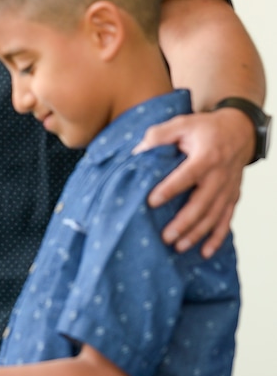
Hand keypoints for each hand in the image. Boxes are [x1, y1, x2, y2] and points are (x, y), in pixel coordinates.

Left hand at [134, 107, 254, 256]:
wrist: (239, 131)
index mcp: (206, 157)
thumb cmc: (206, 129)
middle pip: (202, 203)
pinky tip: (204, 252)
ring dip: (196, 234)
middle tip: (165, 236)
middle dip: (184, 222)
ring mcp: (228, 189)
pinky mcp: (232, 197)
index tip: (151, 201)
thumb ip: (158, 135)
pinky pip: (226, 221)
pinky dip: (217, 238)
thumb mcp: (182, 123)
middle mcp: (220, 176)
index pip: (187, 176)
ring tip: (178, 246)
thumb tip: (137, 152)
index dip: (169, 189)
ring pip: (213, 217)